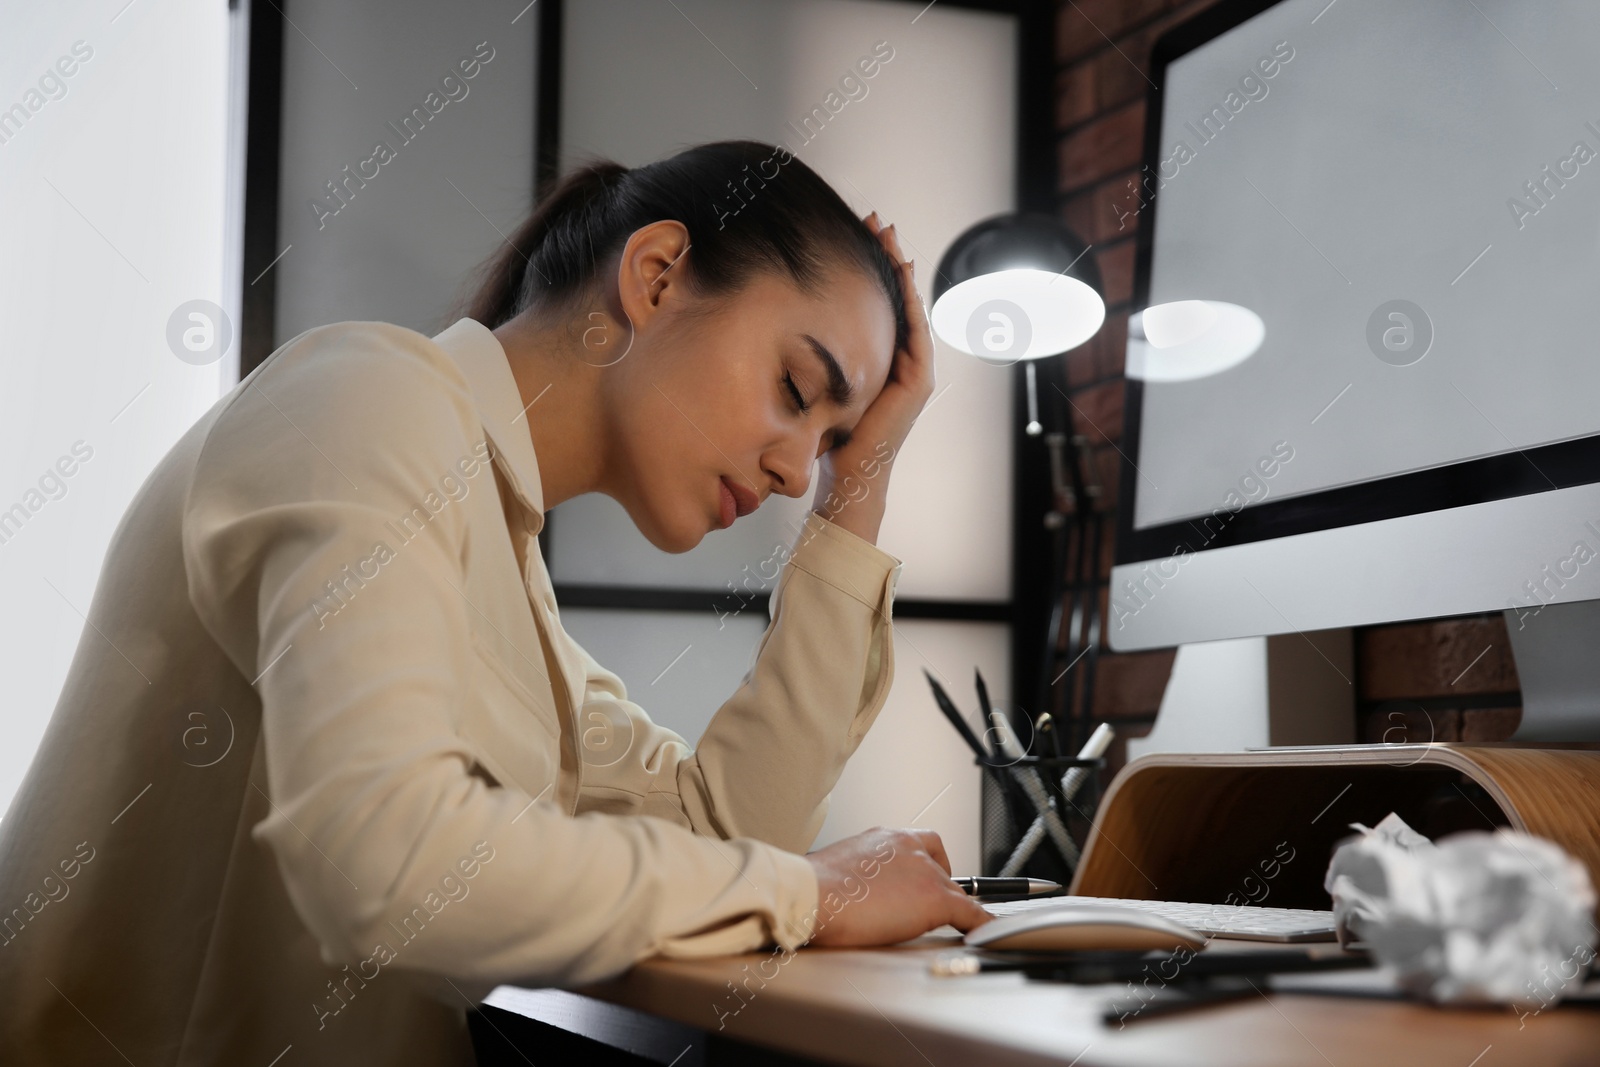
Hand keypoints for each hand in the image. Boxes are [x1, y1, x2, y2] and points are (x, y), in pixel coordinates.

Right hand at [803, 826, 990, 946]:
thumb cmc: (812, 891)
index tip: (921, 878)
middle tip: (929, 906)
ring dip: (951, 907)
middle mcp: (907, 846)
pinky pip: (970, 912)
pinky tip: (982, 934)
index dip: (927, 863)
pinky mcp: (935, 898)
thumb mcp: (836, 873)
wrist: (812, 895)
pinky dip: (980, 923)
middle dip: (939, 884)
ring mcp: (924, 871)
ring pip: (953, 889)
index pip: (919, 843)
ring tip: (952, 925)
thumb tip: (851, 893)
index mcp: (883, 839)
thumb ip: (854, 876)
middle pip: (940, 864)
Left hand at [811, 213, 936, 543]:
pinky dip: (909, 300)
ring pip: (909, 306)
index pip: (878, 303)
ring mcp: (913, 369)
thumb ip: (813, 356)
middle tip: (877, 222)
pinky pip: (915, 330)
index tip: (858, 235)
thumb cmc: (828, 437)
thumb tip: (777, 324)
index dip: (871, 268)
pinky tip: (900, 273)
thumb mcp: (817, 384)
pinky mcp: (917, 380)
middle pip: (896, 296)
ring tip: (889, 237)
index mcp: (879, 358)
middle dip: (887, 257)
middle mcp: (901, 360)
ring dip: (900, 269)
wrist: (848, 474)